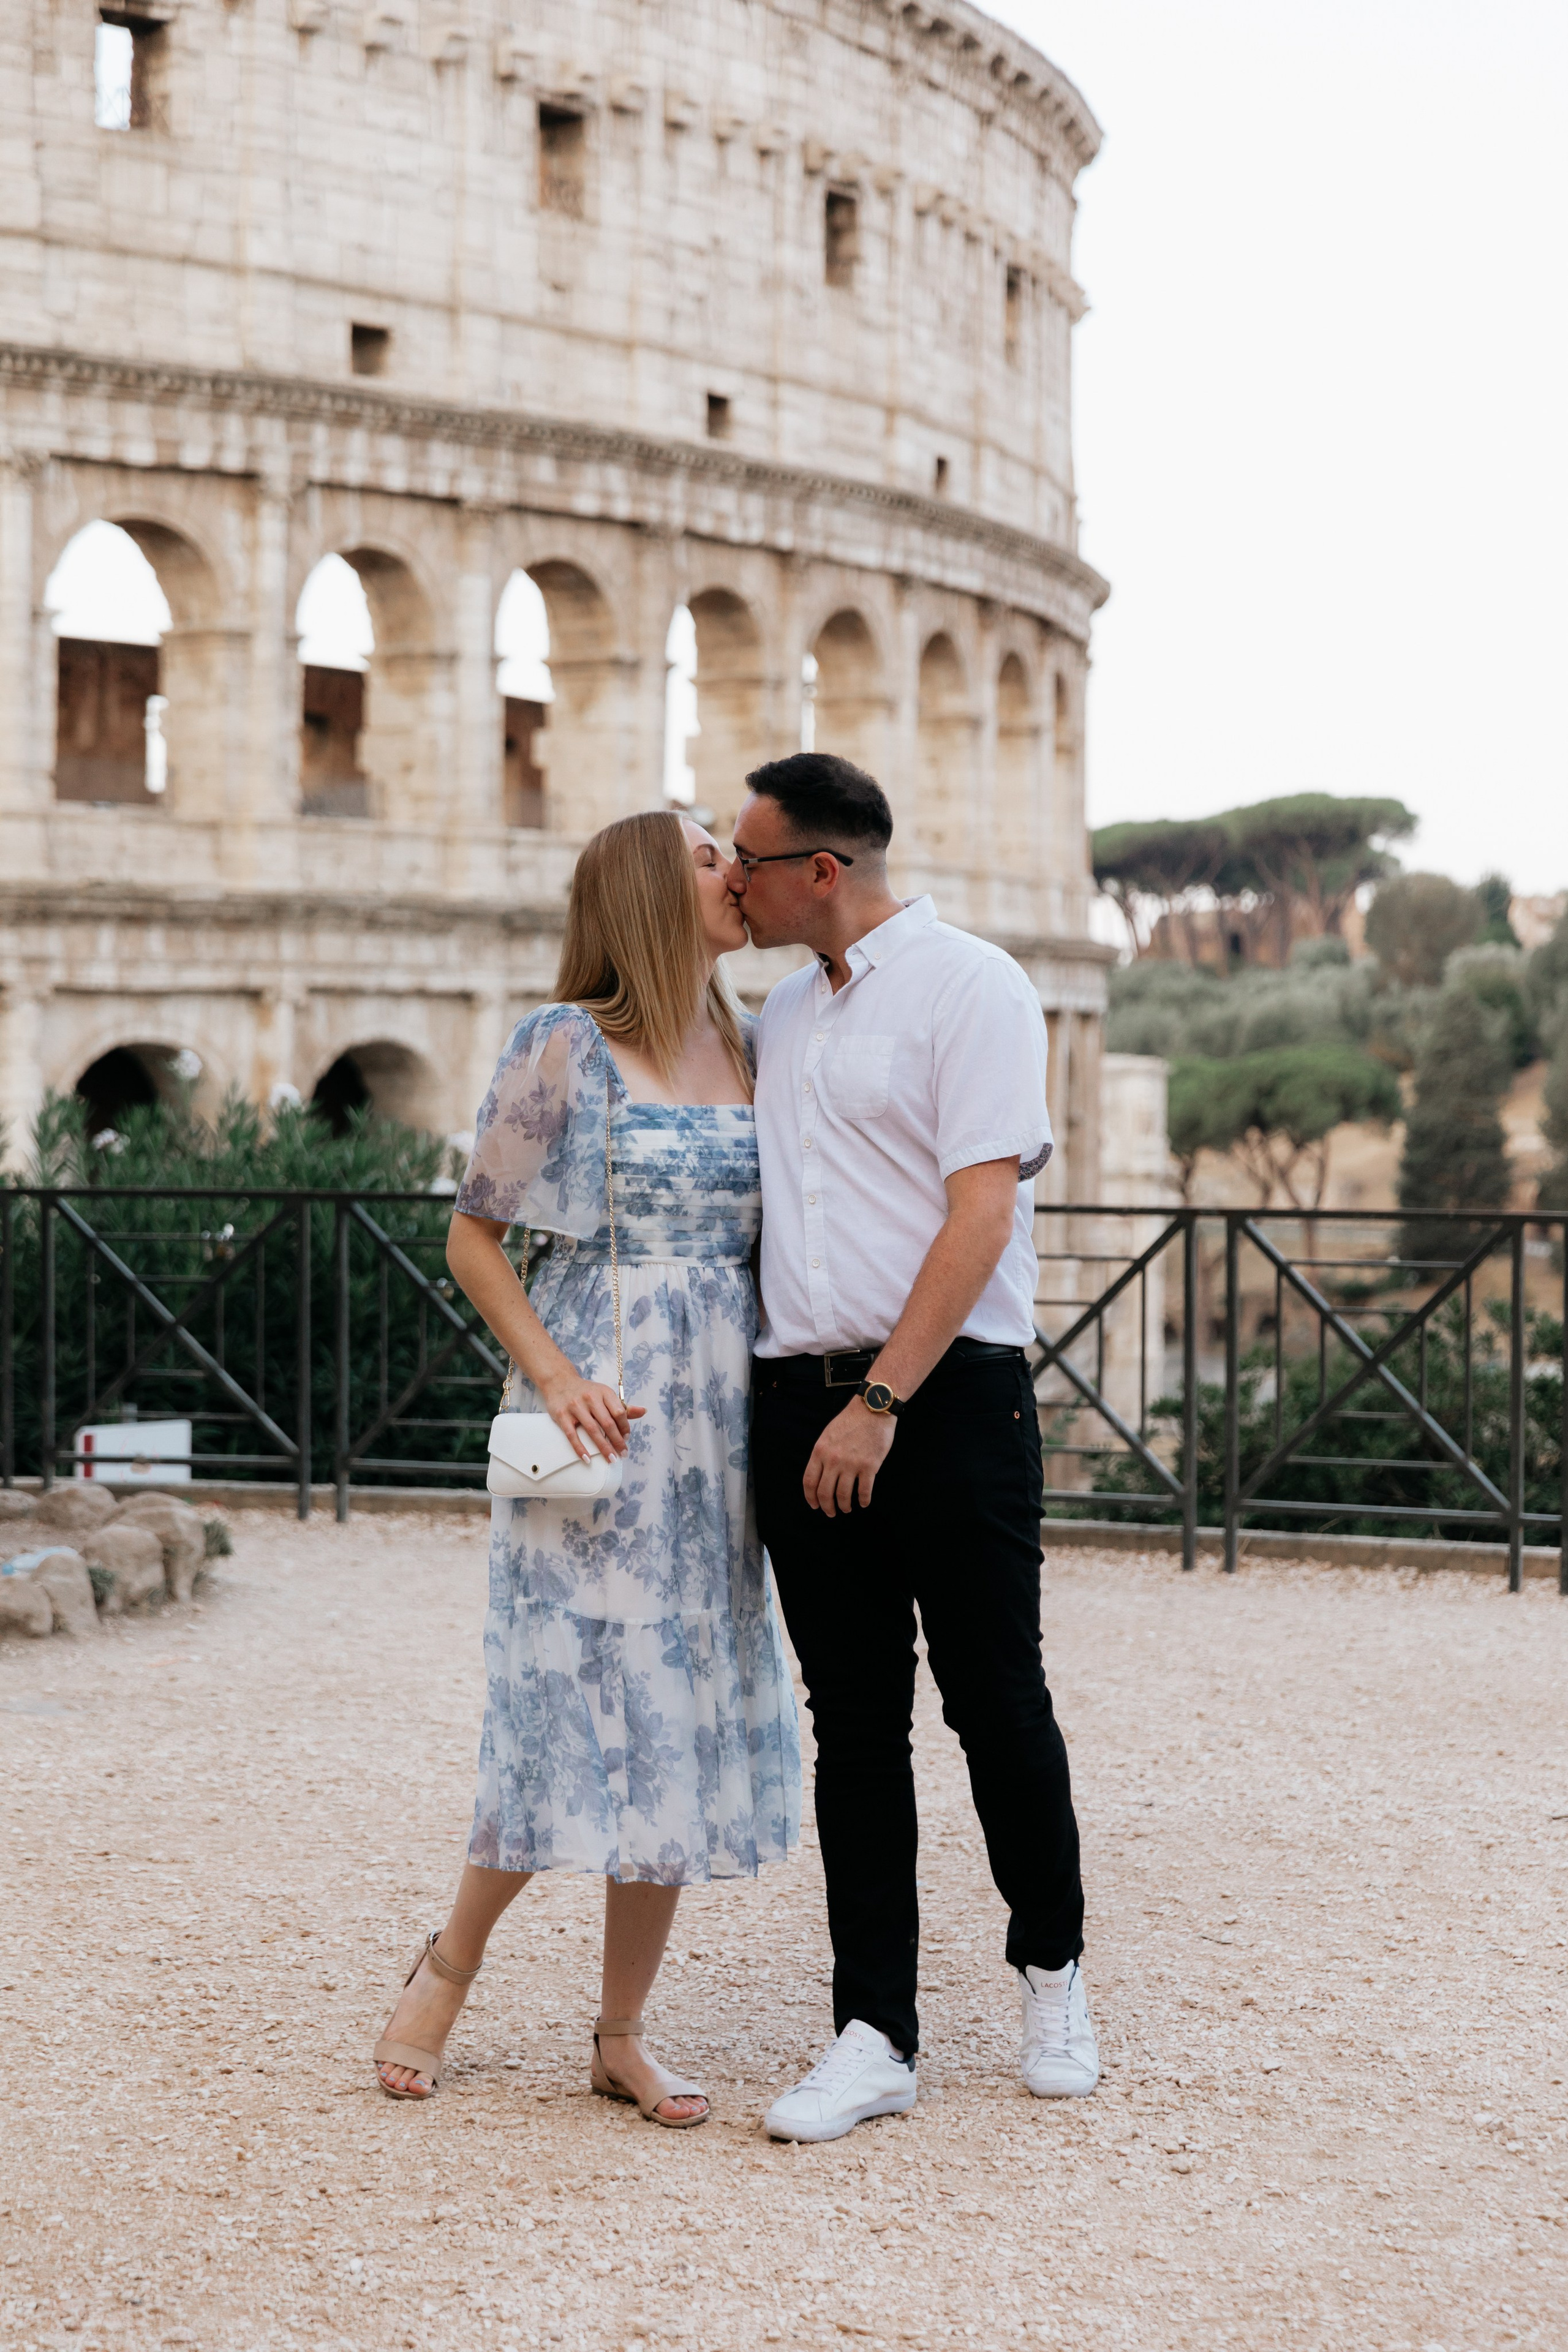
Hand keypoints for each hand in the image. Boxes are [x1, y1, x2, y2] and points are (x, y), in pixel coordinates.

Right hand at [539, 1369, 645, 1461]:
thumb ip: (622, 1406)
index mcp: (604, 1392)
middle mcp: (590, 1398)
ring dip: (603, 1447)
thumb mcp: (605, 1394)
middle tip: (622, 1454)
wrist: (559, 1381)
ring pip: (592, 1430)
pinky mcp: (561, 1415)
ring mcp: (575, 1406)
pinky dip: (580, 1448)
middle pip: (607, 1423)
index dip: (625, 1427)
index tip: (627, 1438)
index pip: (619, 1412)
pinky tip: (588, 1458)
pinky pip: (572, 1435)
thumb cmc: (586, 1392)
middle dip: (617, 1441)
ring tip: (611, 1459)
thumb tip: (643, 1411)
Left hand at [803, 1397, 896, 1515]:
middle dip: (827, 1507)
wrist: (872, 1408)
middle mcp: (833, 1460)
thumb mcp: (827, 1435)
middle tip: (830, 1512)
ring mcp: (852, 1464)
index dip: (810, 1497)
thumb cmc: (850, 1421)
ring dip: (844, 1506)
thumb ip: (822, 1454)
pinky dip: (864, 1500)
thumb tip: (820, 1475)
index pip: (809, 1481)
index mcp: (820, 1451)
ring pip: (844, 1495)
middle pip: (825, 1492)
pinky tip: (864, 1503)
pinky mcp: (870, 1466)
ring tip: (846, 1509)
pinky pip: (864, 1491)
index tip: (814, 1505)